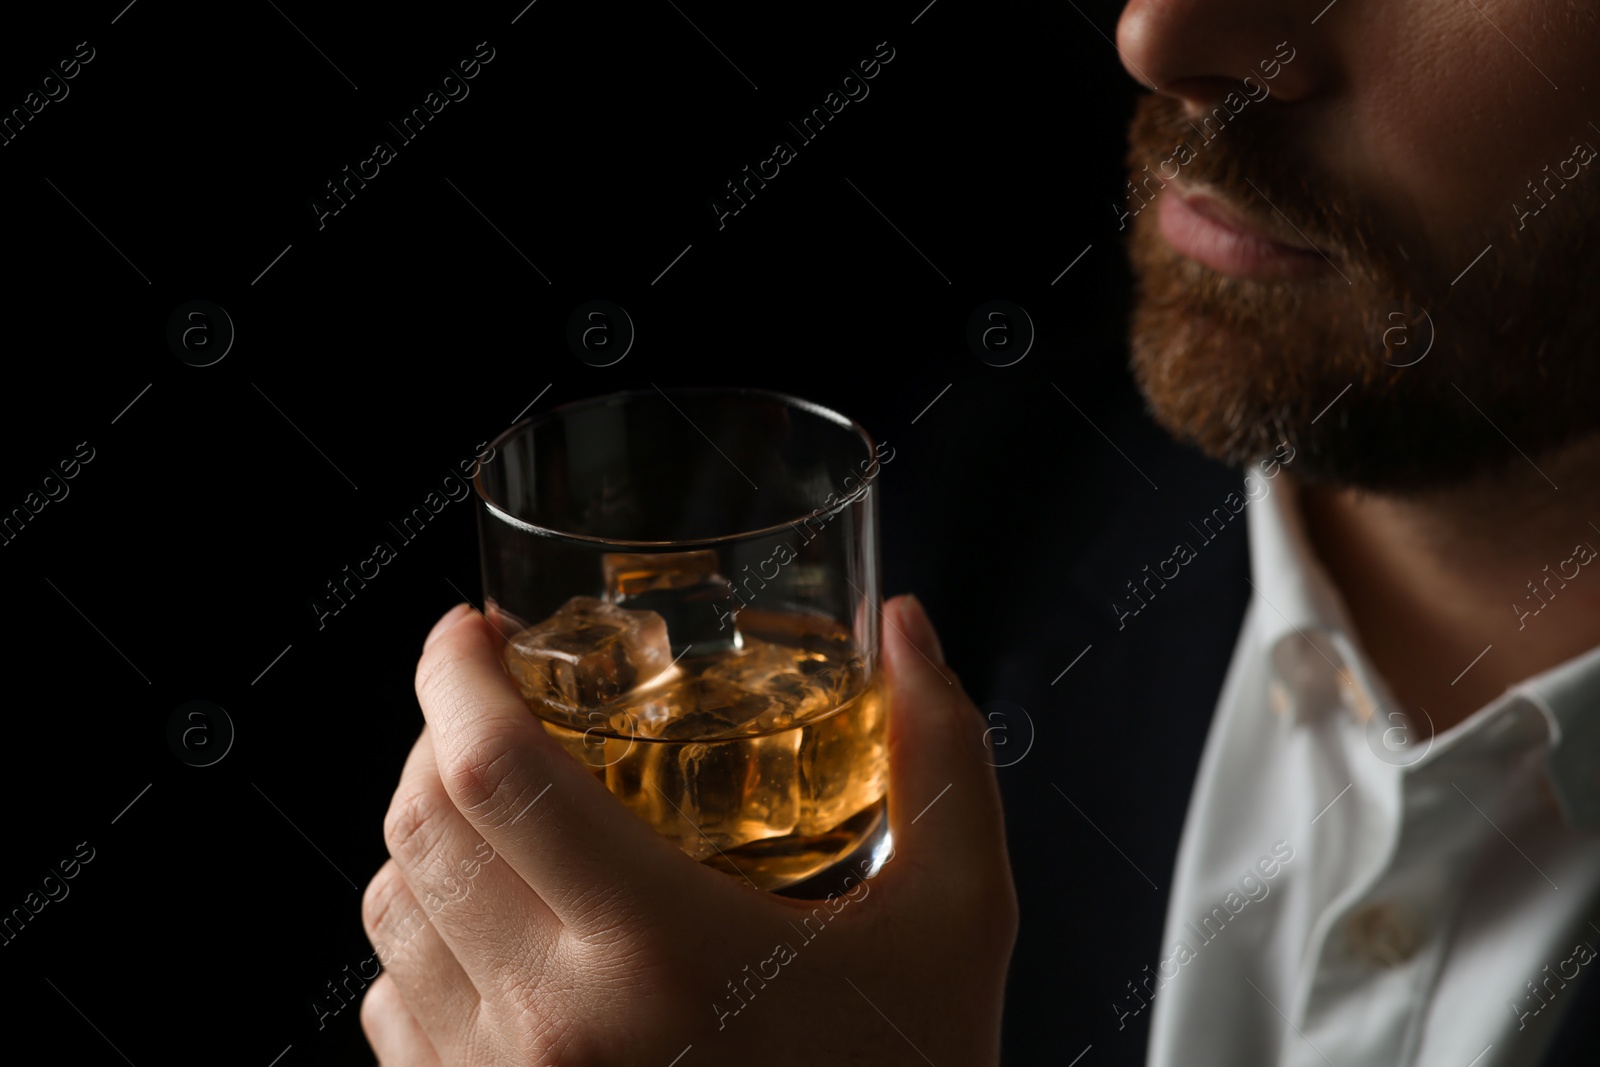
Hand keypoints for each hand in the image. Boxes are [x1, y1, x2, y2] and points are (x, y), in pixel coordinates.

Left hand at [360, 594, 1016, 1065]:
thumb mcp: (956, 925)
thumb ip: (940, 760)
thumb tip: (910, 634)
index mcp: (658, 952)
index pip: (494, 771)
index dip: (455, 675)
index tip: (473, 634)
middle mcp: (552, 1024)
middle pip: (421, 826)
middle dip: (440, 735)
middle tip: (503, 705)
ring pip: (390, 914)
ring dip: (430, 833)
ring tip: (505, 811)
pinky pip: (390, 1011)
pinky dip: (420, 940)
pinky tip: (499, 927)